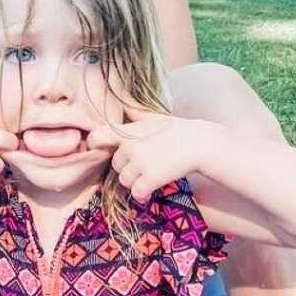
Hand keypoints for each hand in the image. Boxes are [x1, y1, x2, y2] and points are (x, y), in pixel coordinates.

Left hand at [87, 114, 221, 201]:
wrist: (199, 143)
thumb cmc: (178, 129)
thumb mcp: (153, 117)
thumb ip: (135, 114)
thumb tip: (121, 100)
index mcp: (128, 131)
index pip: (96, 137)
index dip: (96, 145)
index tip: (105, 150)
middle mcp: (130, 146)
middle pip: (115, 165)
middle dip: (126, 168)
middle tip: (143, 166)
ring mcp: (140, 163)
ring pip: (124, 181)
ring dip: (135, 182)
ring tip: (149, 177)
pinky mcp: (150, 178)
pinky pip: (137, 192)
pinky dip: (143, 194)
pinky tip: (151, 190)